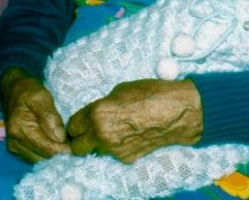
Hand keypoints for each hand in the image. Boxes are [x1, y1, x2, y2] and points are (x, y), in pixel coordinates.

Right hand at [0, 67, 70, 162]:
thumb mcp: (41, 96)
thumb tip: (61, 138)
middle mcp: (15, 143)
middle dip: (60, 154)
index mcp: (20, 129)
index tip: (77, 146)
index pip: (45, 148)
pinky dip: (47, 154)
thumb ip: (50, 117)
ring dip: (54, 156)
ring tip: (68, 146)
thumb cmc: (29, 91)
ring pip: (39, 161)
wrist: (13, 90)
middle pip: (43, 158)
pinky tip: (57, 147)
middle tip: (76, 146)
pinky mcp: (17, 149)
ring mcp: (15, 148)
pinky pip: (35, 157)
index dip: (63, 150)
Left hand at [67, 78, 201, 162]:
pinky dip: (117, 147)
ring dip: (99, 144)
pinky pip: (113, 154)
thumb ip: (103, 104)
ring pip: (95, 152)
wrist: (176, 111)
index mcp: (97, 113)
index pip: (72, 126)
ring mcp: (114, 149)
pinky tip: (130, 135)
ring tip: (115, 130)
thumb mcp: (121, 90)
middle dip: (81, 139)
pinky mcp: (126, 158)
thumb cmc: (150, 93)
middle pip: (77, 147)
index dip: (77, 123)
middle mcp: (101, 134)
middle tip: (90, 131)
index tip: (82, 122)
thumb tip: (97, 113)